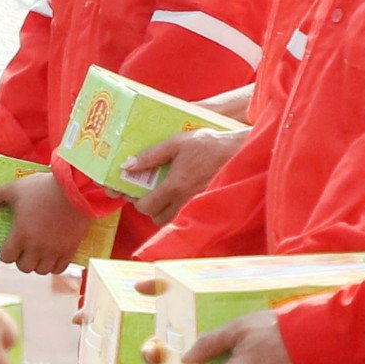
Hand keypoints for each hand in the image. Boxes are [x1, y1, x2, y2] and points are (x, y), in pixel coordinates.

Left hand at [0, 172, 105, 275]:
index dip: (6, 253)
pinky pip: (60, 269)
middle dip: (22, 259)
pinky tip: (53, 255)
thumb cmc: (43, 187)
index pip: (7, 258)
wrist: (76, 188)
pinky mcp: (70, 249)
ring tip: (38, 252)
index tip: (9, 245)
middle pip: (24, 267)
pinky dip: (54, 265)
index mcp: (21, 234)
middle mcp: (37, 247)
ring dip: (37, 264)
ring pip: (41, 271)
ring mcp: (54, 250)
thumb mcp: (14, 189)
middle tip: (24, 249)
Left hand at [124, 125, 248, 225]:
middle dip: (150, 207)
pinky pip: (185, 216)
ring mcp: (195, 205)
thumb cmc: (207, 145)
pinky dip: (178, 211)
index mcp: (174, 186)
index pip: (146, 206)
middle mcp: (184, 201)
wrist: (237, 151)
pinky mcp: (205, 205)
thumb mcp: (176, 143)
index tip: (137, 191)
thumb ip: (150, 155)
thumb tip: (126, 166)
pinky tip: (179, 196)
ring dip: (163, 211)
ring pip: (171, 220)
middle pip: (156, 218)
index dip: (137, 201)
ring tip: (165, 194)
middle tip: (150, 192)